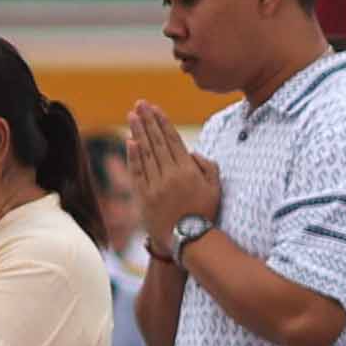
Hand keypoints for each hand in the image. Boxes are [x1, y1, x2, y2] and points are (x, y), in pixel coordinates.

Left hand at [120, 105, 223, 239]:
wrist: (190, 241)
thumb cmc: (205, 213)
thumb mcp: (215, 187)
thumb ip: (207, 166)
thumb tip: (191, 152)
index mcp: (187, 170)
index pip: (172, 139)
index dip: (162, 122)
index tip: (155, 108)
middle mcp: (169, 175)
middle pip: (156, 142)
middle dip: (147, 120)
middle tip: (139, 104)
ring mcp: (155, 186)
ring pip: (145, 153)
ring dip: (138, 132)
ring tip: (132, 116)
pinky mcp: (144, 197)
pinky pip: (137, 172)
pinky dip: (132, 156)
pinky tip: (130, 141)